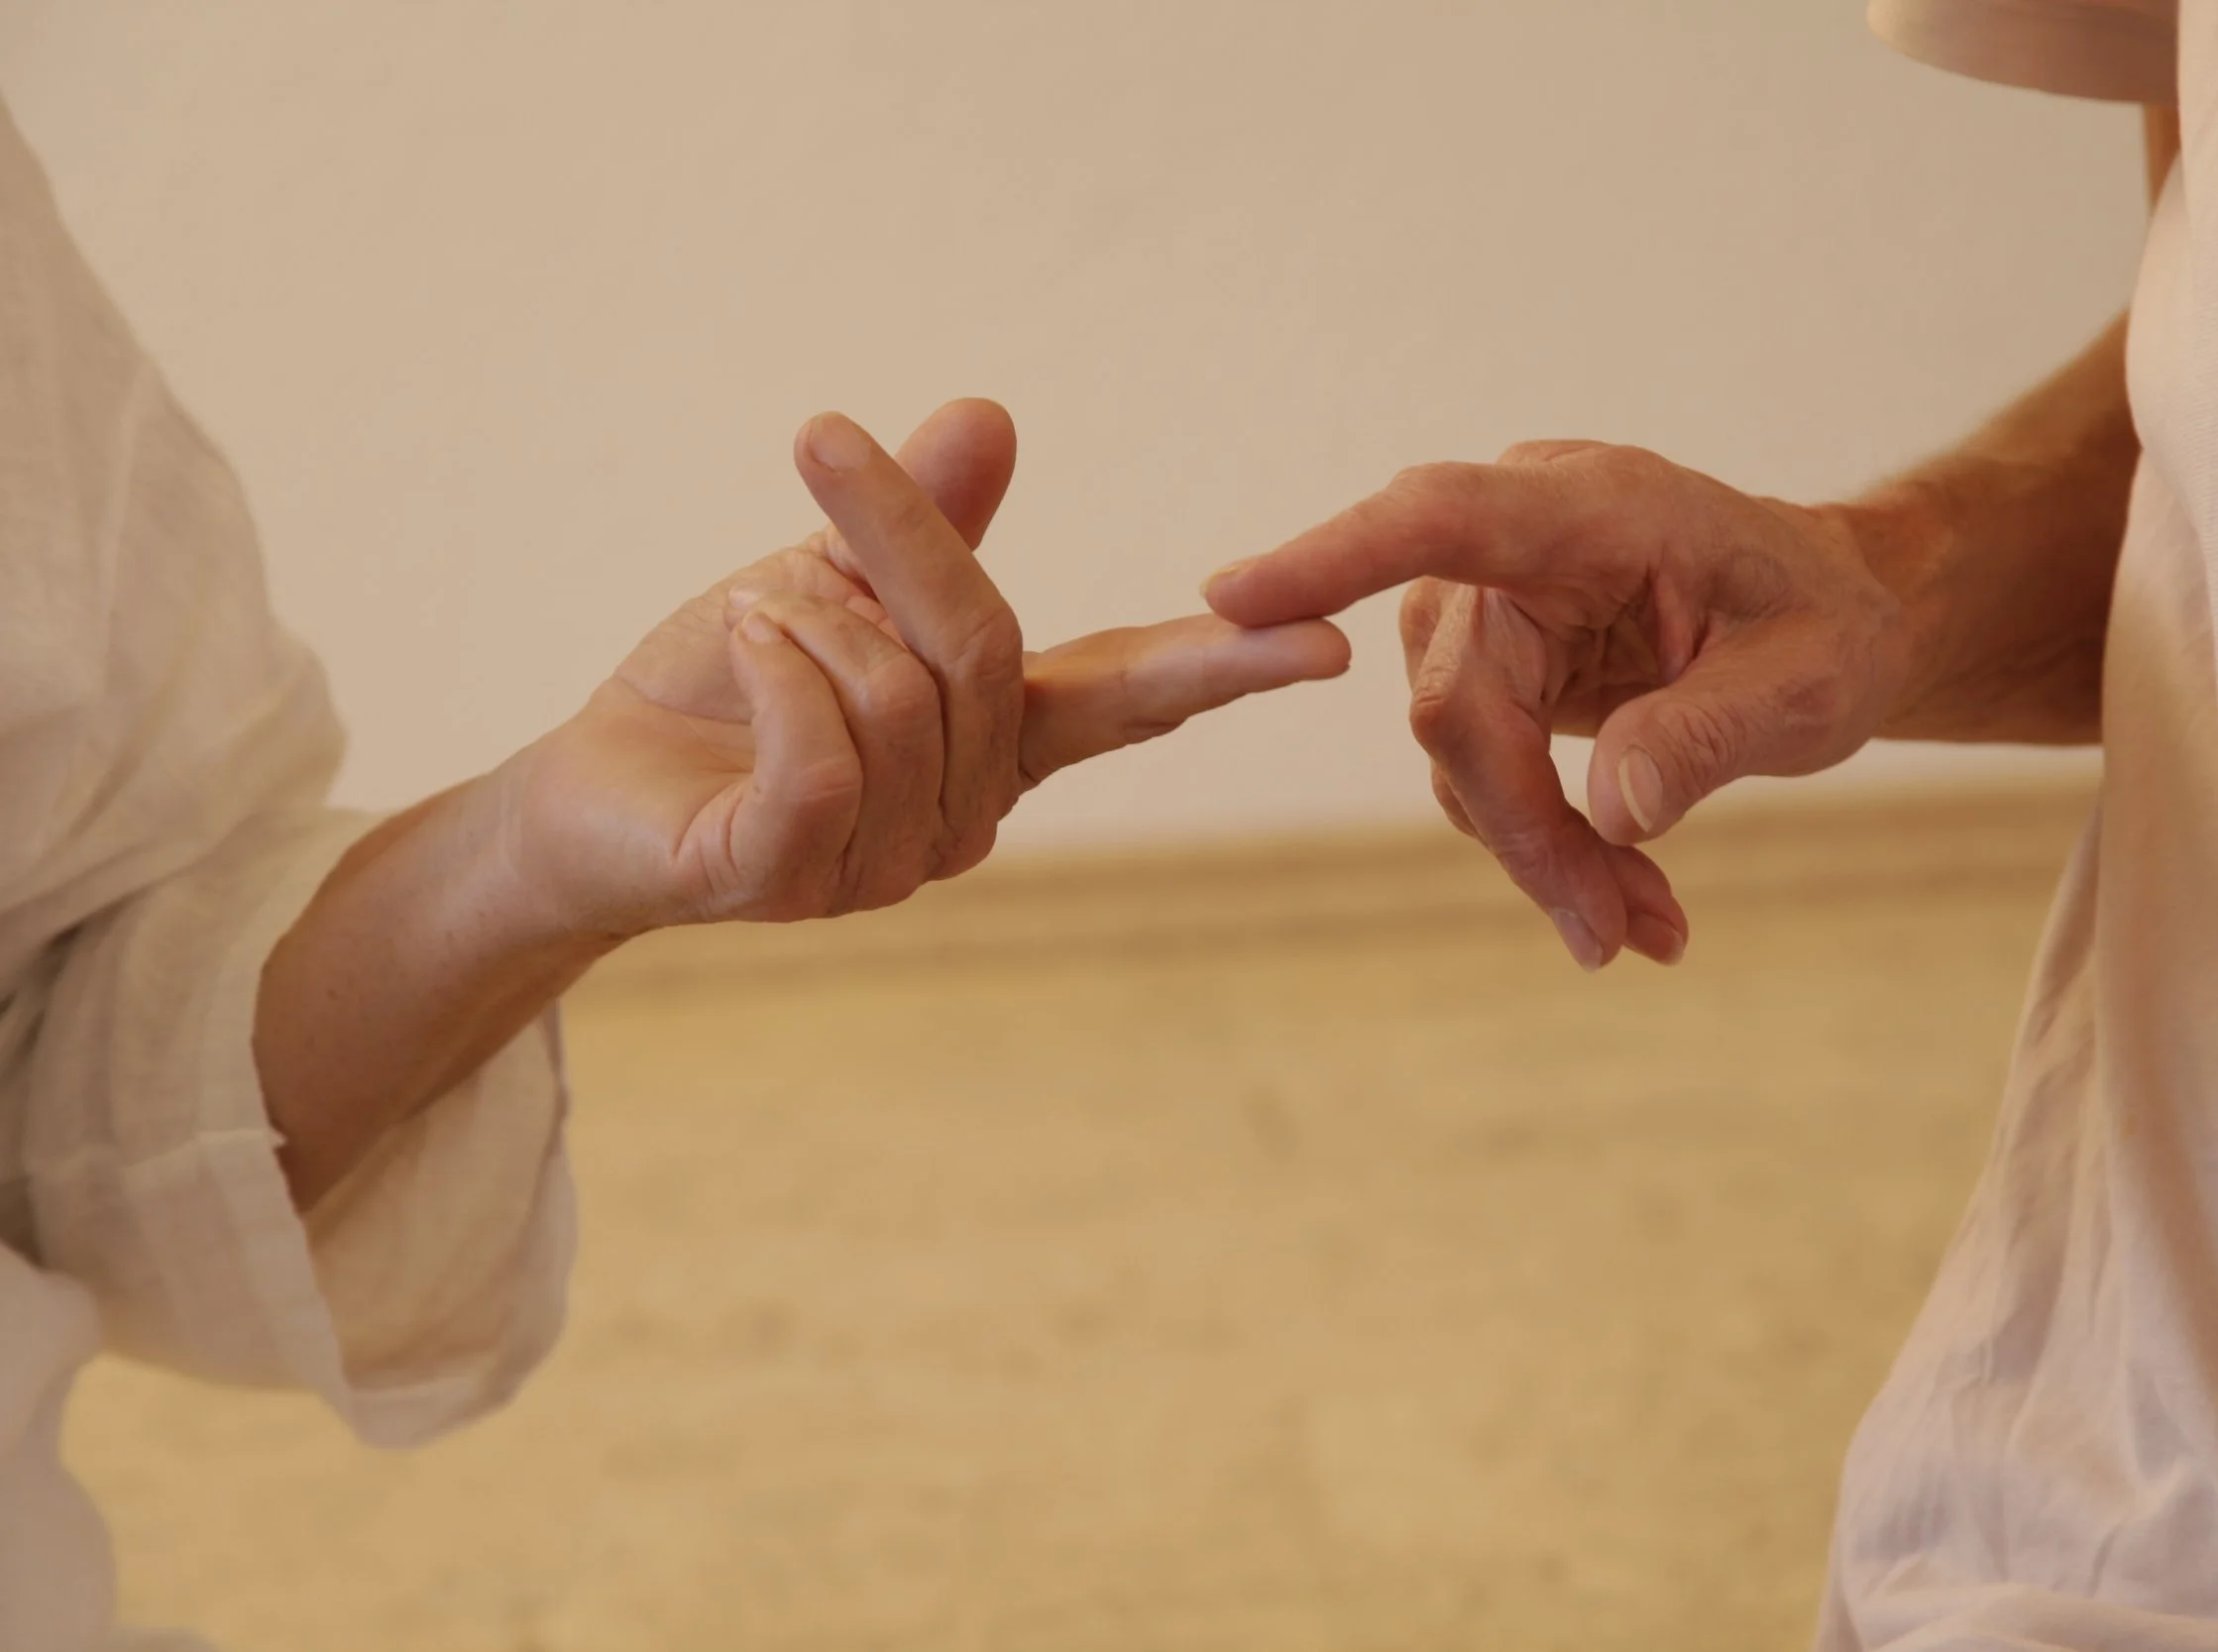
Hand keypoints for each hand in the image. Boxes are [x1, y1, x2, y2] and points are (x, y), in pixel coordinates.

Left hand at [506, 399, 1349, 935]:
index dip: (1223, 668)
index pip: (1126, 699)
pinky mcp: (788, 880)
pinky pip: (824, 757)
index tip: (1327, 642)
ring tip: (740, 621)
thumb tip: (992, 412)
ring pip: (898, 697)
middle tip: (820, 441)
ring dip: (799, 617)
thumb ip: (923, 520)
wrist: (582, 794)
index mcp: (992, 743)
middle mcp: (961, 815)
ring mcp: (882, 865)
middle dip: (901, 536)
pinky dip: (775, 671)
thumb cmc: (721, 689)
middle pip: (986, 649)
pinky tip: (734, 644)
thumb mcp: (828, 575)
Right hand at [1203, 440, 1909, 969]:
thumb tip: (1615, 810)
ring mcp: (1496, 599)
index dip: (1336, 557)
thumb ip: (1715, 734)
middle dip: (1523, 830)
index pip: (1443, 516)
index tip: (1232, 598)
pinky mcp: (1492, 659)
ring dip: (1536, 852)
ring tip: (1643, 926)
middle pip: (1456, 696)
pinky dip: (1540, 842)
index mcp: (1601, 507)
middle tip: (1611, 937)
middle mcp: (1525, 539)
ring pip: (1457, 746)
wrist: (1834, 617)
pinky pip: (1479, 766)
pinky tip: (1622, 893)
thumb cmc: (1831, 624)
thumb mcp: (1815, 683)